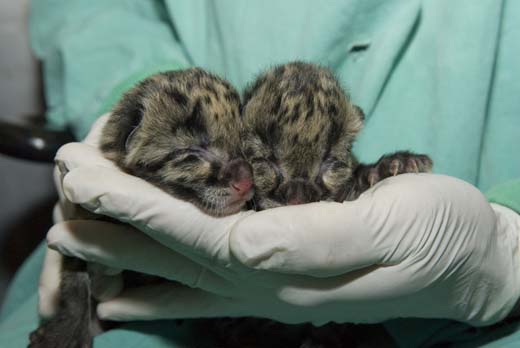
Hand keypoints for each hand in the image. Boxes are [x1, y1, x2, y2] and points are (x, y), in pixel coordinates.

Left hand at [42, 116, 519, 326]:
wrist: (469, 263)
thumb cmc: (438, 235)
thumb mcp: (391, 225)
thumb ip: (317, 239)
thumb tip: (246, 243)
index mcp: (288, 269)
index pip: (193, 235)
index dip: (136, 206)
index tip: (86, 178)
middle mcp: (266, 286)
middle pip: (172, 255)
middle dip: (113, 223)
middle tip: (60, 194)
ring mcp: (269, 289)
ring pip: (177, 275)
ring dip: (121, 255)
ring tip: (67, 242)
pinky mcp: (279, 280)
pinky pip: (202, 292)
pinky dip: (158, 294)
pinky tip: (123, 298)